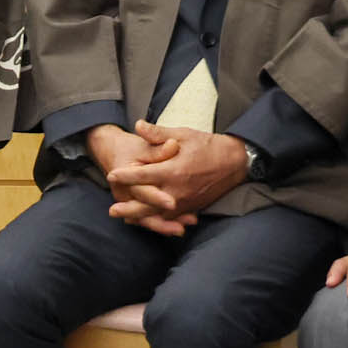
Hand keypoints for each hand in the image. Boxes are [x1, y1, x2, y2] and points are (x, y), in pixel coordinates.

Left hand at [102, 121, 246, 235]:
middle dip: (129, 207)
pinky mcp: (192, 207)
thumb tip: (138, 125)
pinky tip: (147, 222)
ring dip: (141, 218)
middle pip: (148, 202)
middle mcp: (178, 189)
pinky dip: (159, 222)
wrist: (235, 162)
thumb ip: (158, 133)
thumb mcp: (183, 134)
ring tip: (125, 220)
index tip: (112, 175)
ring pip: (159, 214)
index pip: (144, 175)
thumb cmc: (207, 146)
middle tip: (111, 211)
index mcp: (174, 170)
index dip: (126, 176)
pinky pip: (173, 217)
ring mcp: (186, 201)